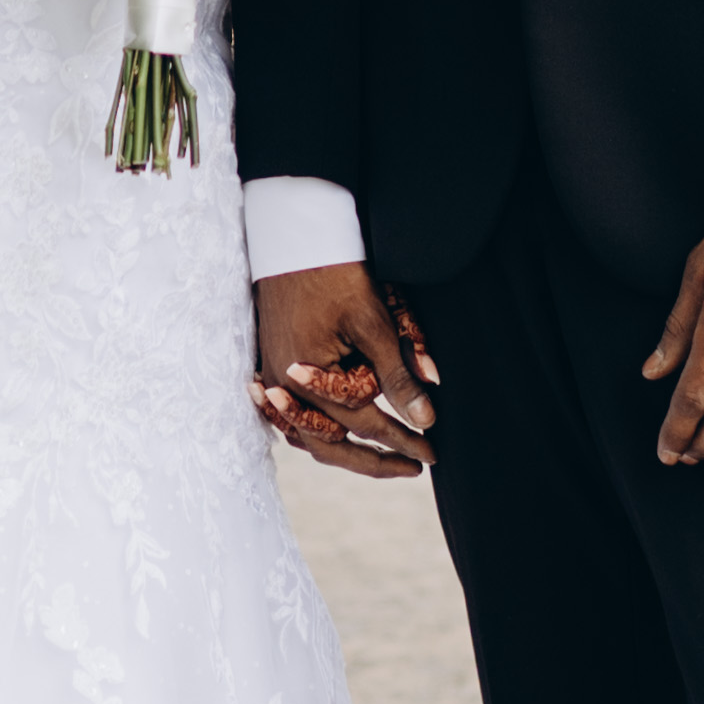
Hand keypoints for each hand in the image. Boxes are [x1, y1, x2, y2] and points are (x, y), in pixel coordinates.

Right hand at [251, 258, 436, 479]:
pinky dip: (318, 431)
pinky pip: (292, 417)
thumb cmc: (336, 273)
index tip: (433, 454)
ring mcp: (272, 377)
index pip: (364, 424)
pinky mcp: (271, 366)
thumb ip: (398, 375)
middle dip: (375, 461)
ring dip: (346, 451)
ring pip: (308, 436)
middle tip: (413, 467)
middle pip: (330, 445)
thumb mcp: (374, 322)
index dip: (402, 441)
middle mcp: (283, 385)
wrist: (293, 236)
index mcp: (309, 377)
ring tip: (382, 458)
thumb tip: (425, 420)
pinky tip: (338, 435)